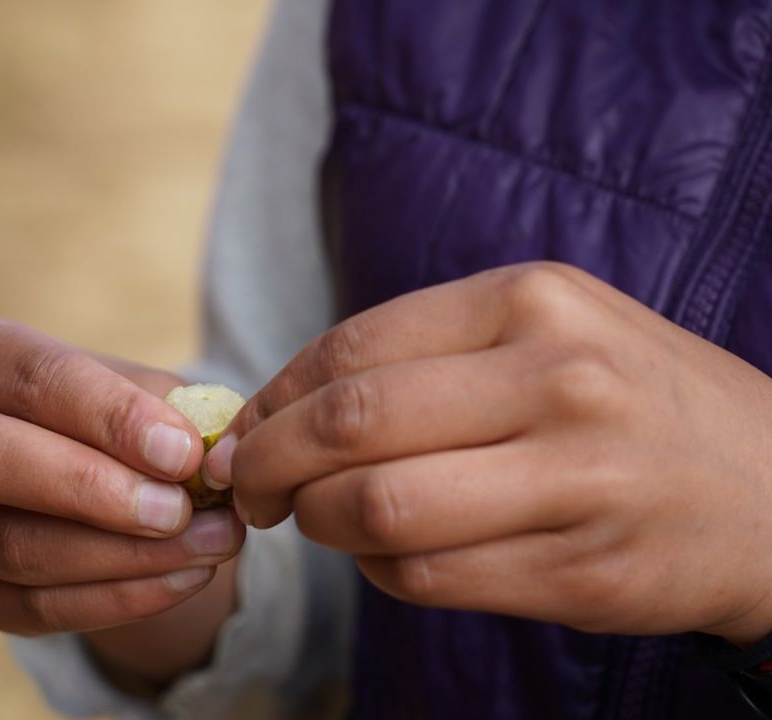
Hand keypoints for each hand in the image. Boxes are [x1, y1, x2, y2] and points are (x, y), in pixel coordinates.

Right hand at [0, 317, 244, 636]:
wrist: (65, 463)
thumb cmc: (95, 408)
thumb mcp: (123, 384)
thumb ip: (162, 407)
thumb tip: (205, 451)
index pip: (29, 379)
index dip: (108, 415)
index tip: (182, 450)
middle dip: (89, 489)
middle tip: (178, 509)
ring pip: (11, 547)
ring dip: (122, 555)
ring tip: (209, 546)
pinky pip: (32, 606)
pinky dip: (117, 599)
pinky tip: (183, 579)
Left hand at [209, 262, 771, 644]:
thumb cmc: (632, 401)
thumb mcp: (549, 330)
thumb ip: (426, 354)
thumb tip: (283, 403)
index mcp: (532, 301)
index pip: (351, 349)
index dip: (274, 396)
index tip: (245, 428)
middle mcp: (557, 379)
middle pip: (348, 426)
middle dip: (267, 464)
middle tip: (247, 486)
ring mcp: (577, 479)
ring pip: (376, 510)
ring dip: (316, 523)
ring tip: (313, 520)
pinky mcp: (581, 572)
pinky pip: (425, 576)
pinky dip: (376, 569)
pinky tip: (385, 553)